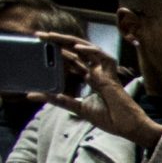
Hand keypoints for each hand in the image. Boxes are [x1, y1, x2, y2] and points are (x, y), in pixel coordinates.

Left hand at [34, 38, 161, 146]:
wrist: (128, 127)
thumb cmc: (110, 119)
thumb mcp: (77, 108)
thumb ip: (57, 100)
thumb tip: (32, 95)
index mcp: (90, 78)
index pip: (72, 60)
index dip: (57, 52)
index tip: (40, 46)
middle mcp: (97, 71)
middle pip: (76, 51)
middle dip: (58, 41)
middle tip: (39, 35)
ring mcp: (105, 72)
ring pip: (86, 48)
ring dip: (69, 40)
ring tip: (51, 36)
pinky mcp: (113, 74)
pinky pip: (103, 56)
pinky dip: (90, 51)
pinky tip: (76, 48)